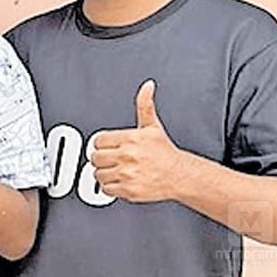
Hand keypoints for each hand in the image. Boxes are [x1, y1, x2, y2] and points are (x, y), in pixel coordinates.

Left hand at [91, 80, 190, 202]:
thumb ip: (145, 105)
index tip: (109, 147)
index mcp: (131, 138)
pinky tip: (121, 181)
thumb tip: (147, 86)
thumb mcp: (152, 126)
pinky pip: (106, 189)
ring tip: (118, 170)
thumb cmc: (165, 152)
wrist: (180, 176)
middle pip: (95, 157)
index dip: (103, 144)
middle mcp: (127, 156)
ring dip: (105, 173)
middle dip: (103, 158)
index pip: (99, 141)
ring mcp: (127, 174)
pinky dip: (110, 187)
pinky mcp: (128, 190)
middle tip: (113, 159)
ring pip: (98, 174)